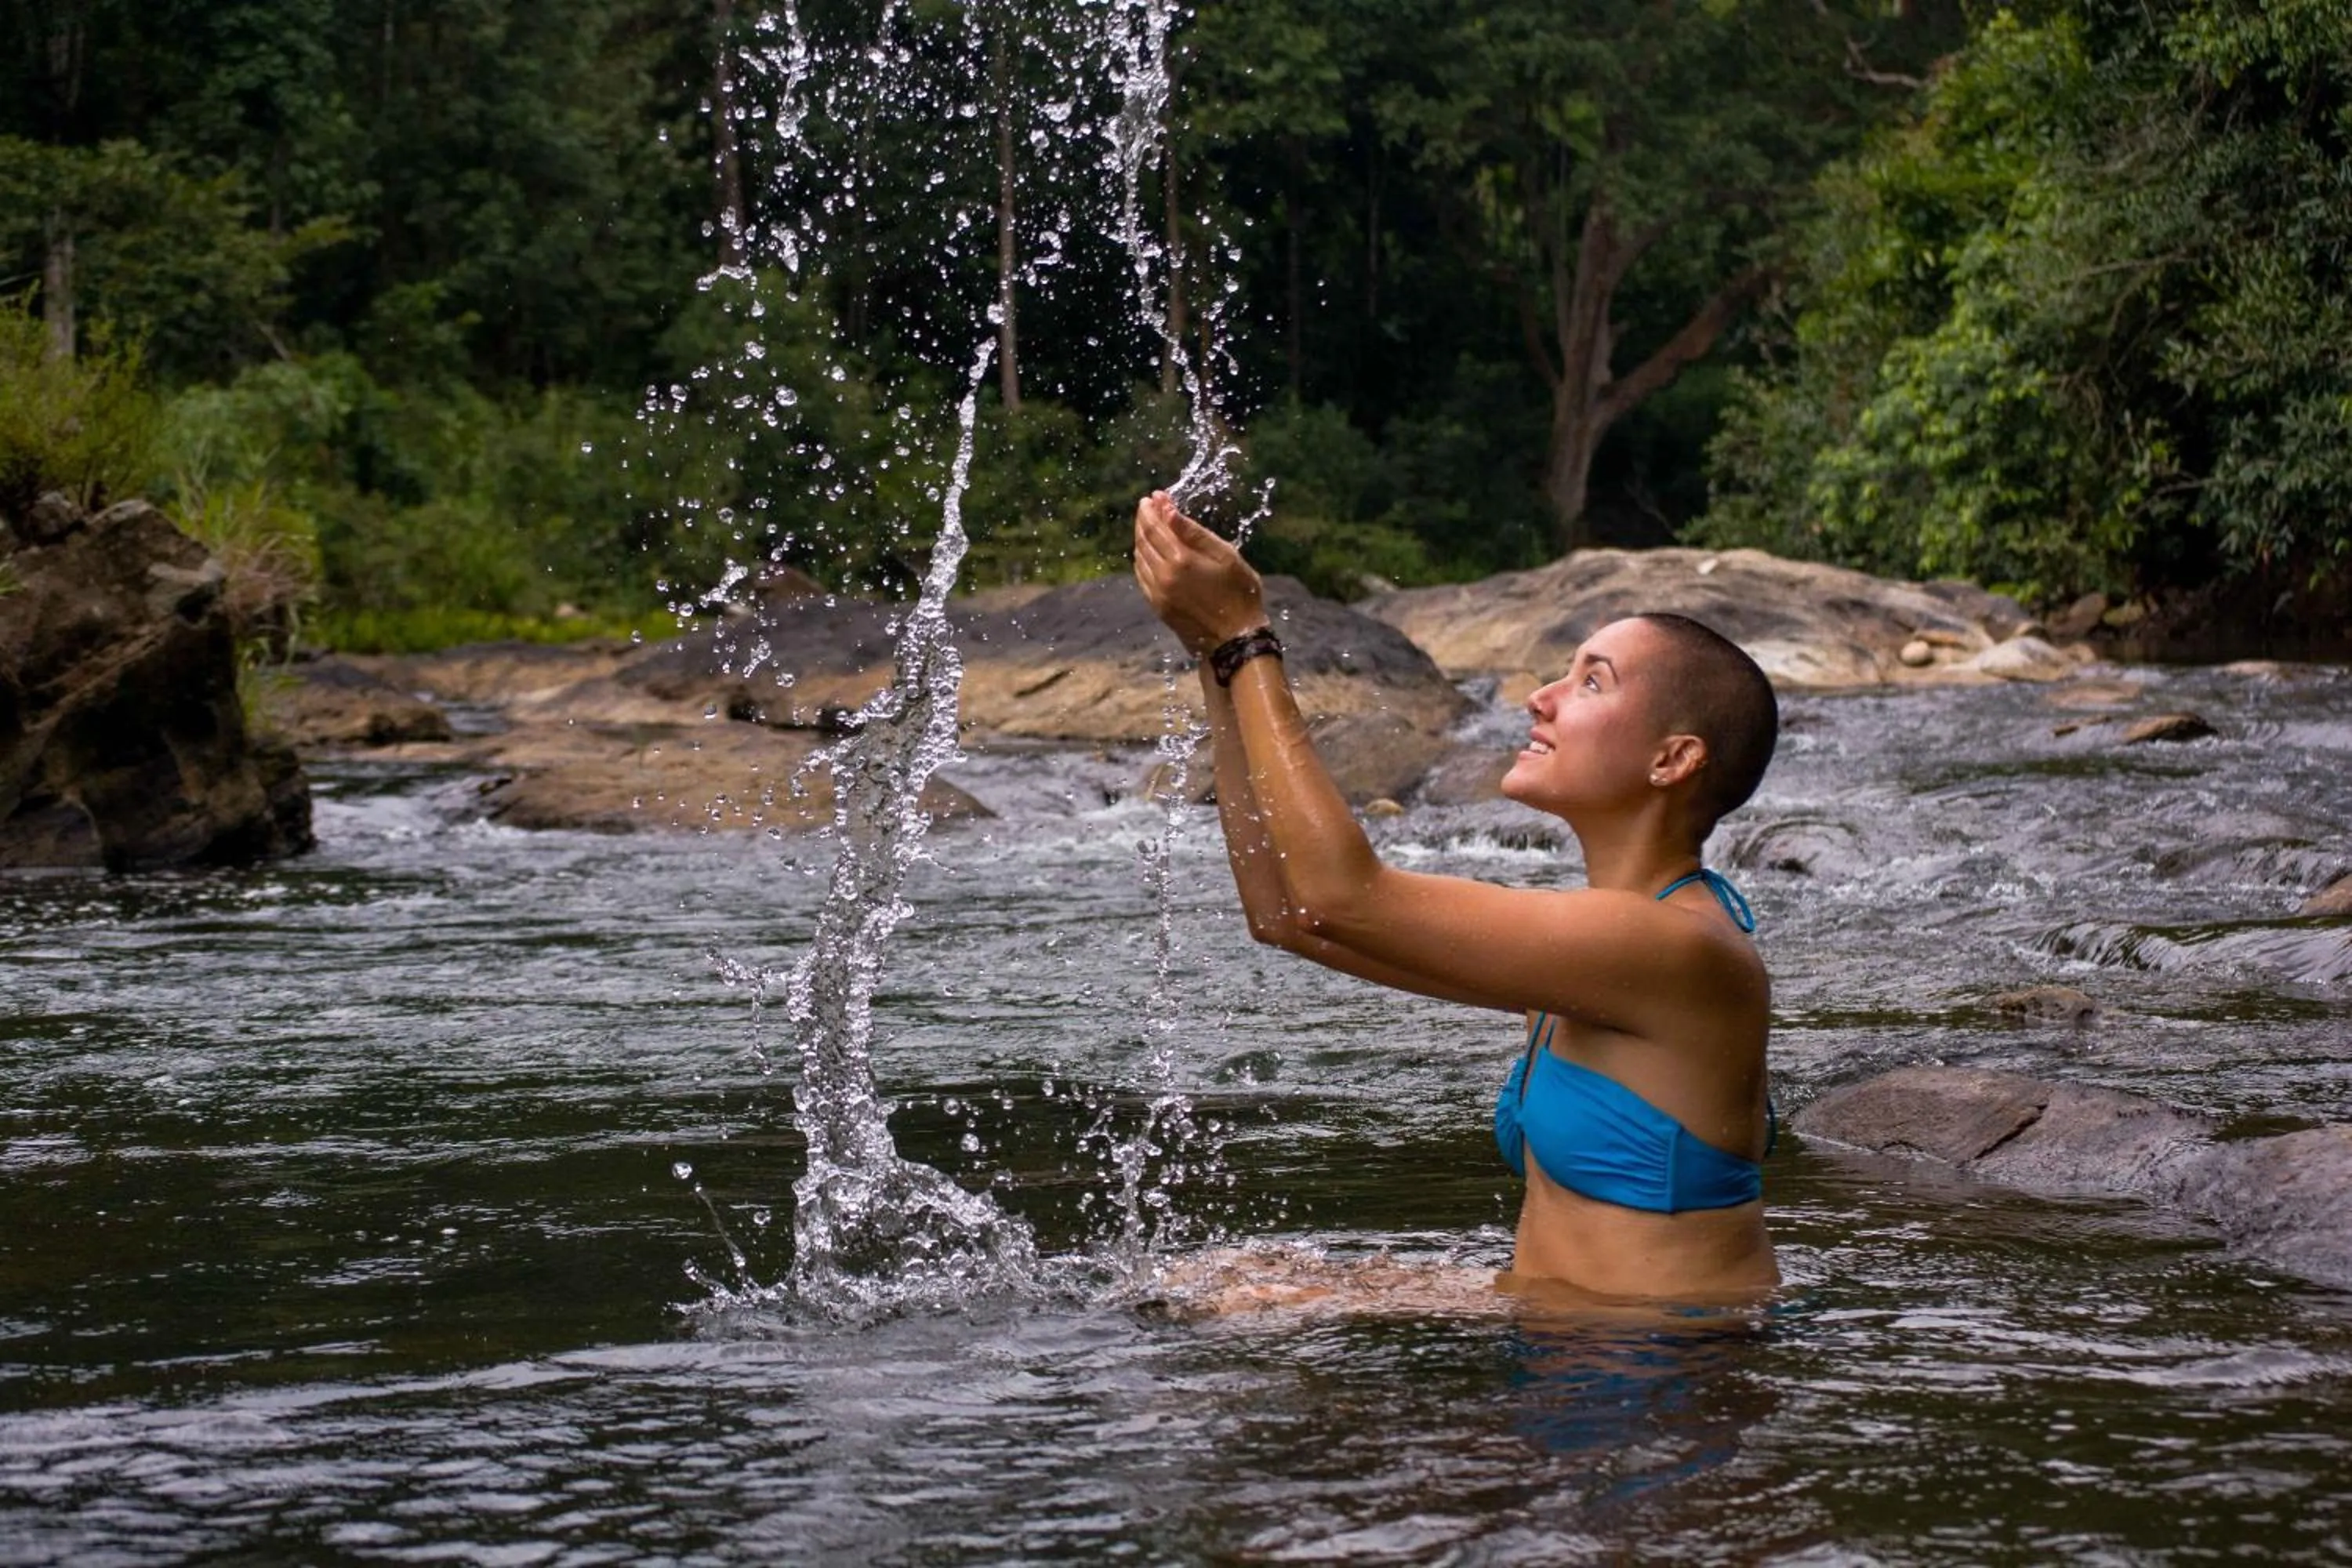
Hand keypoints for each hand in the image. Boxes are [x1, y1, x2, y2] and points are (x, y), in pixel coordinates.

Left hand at [1132, 490, 1266, 657]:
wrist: (1235, 639)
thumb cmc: (1239, 593)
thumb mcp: (1225, 556)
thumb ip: (1194, 532)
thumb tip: (1167, 510)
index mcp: (1181, 560)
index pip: (1157, 527)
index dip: (1152, 510)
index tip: (1152, 496)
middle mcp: (1163, 575)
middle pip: (1144, 540)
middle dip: (1143, 520)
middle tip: (1146, 506)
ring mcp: (1158, 593)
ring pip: (1140, 558)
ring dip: (1141, 539)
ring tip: (1147, 525)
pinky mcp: (1158, 607)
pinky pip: (1141, 577)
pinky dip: (1141, 560)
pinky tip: (1147, 553)